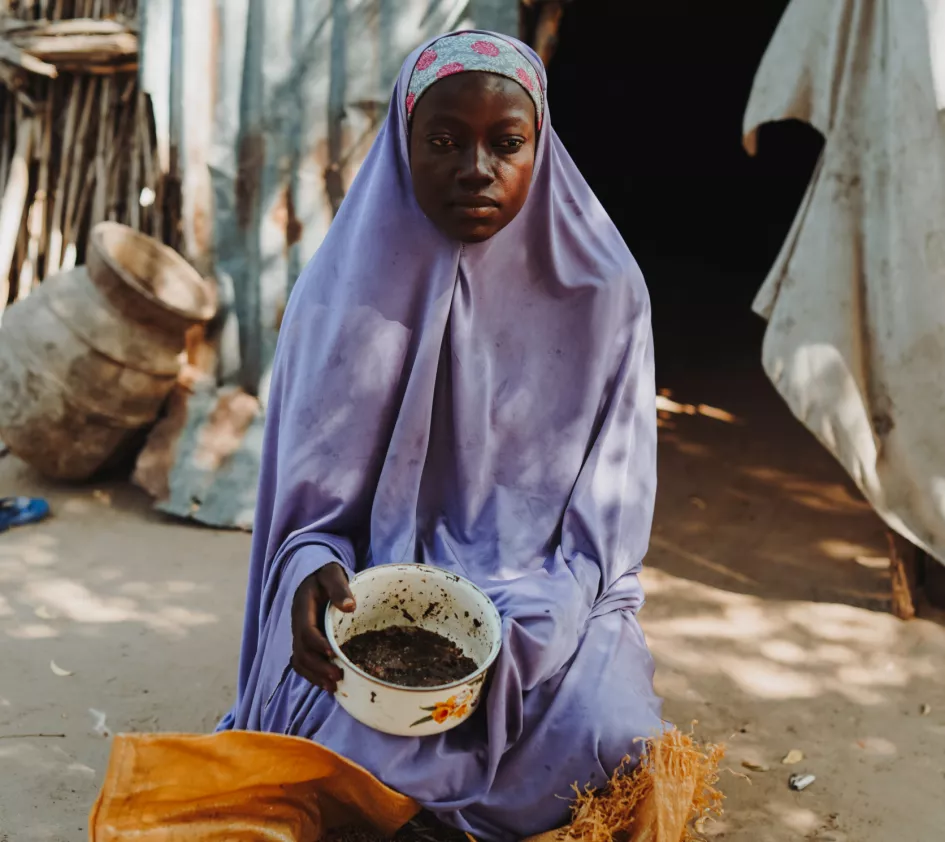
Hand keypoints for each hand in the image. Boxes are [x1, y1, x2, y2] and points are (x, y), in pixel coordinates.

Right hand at [291, 563, 355, 692]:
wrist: (314, 576)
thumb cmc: (325, 575)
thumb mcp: (332, 574)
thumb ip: (339, 588)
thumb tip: (349, 606)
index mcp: (303, 608)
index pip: (306, 630)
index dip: (318, 644)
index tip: (334, 653)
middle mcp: (298, 624)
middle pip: (301, 651)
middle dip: (318, 667)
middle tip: (337, 676)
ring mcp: (299, 634)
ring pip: (300, 661)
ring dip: (315, 675)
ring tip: (333, 687)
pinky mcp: (305, 642)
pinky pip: (302, 662)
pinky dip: (312, 675)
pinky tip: (328, 684)